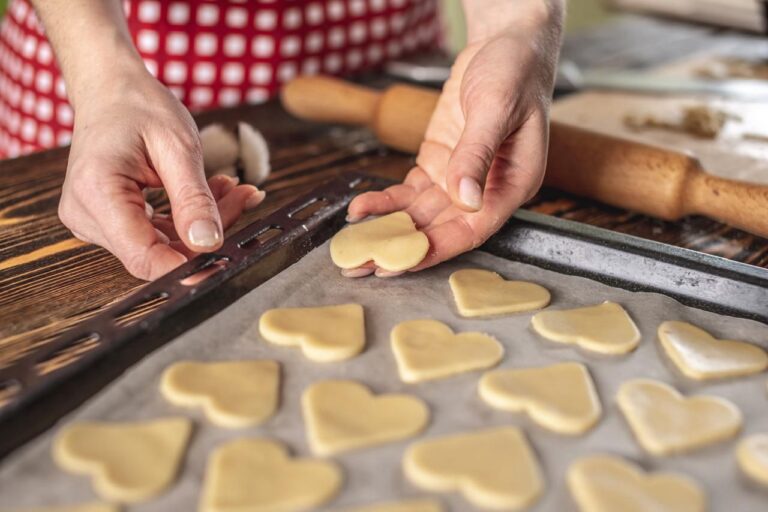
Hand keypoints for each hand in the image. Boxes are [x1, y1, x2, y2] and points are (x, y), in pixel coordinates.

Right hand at [58, 71, 263, 279]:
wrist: (110, 90)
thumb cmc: (138, 107)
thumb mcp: (178, 147)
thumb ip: (194, 199)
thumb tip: (209, 243)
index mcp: (97, 192)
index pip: (143, 256)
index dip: (186, 267)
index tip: (226, 260)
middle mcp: (86, 214)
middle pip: (157, 251)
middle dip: (206, 234)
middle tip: (243, 197)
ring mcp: (93, 221)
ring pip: (161, 245)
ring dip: (202, 224)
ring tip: (231, 188)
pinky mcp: (107, 221)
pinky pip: (155, 235)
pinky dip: (187, 219)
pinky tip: (211, 194)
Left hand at [347, 9, 560, 276]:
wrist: (505, 43)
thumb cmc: (515, 71)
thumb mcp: (497, 108)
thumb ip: (478, 153)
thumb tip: (465, 198)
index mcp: (512, 185)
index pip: (472, 230)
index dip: (434, 250)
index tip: (399, 264)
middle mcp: (486, 191)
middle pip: (440, 230)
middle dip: (401, 249)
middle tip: (362, 266)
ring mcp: (460, 179)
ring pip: (420, 215)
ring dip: (387, 230)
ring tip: (352, 246)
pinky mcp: (440, 165)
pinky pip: (410, 192)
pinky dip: (385, 201)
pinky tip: (361, 209)